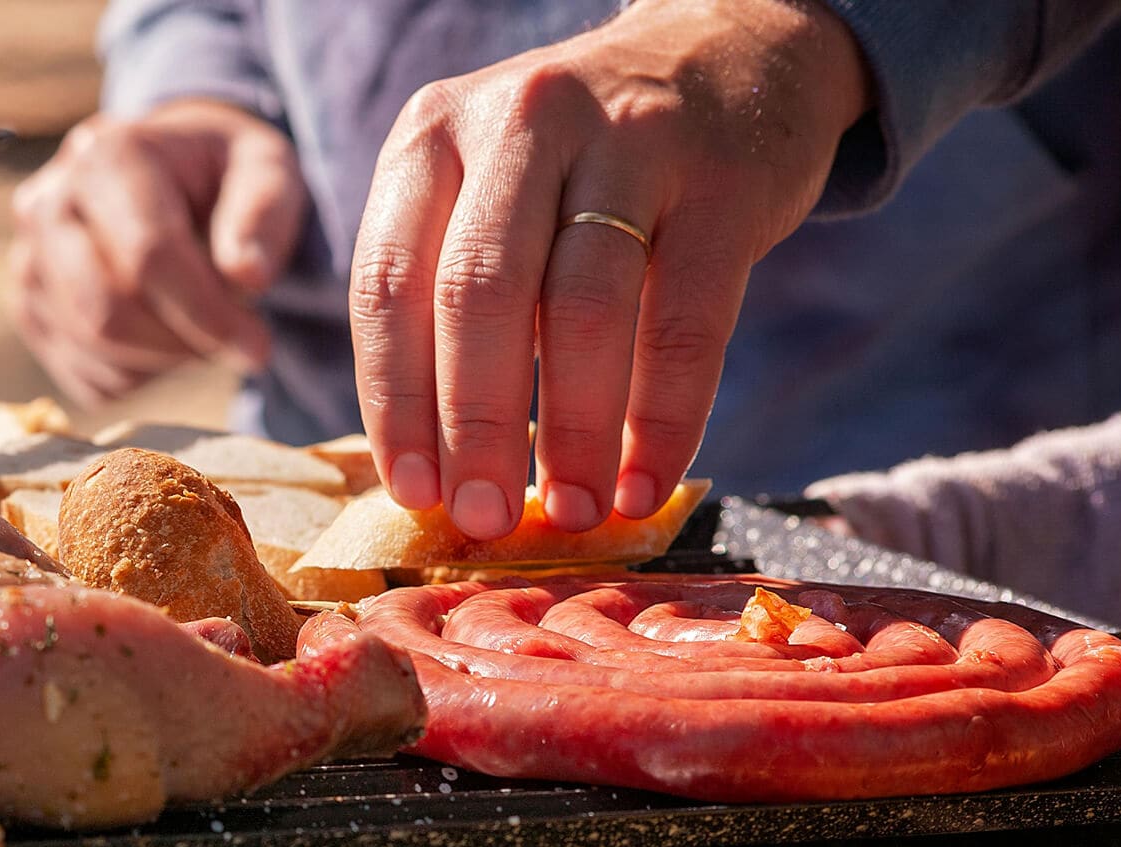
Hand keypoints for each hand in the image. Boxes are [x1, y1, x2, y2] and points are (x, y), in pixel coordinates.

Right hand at [7, 99, 307, 405]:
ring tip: (202, 328)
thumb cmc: (222, 174)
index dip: (206, 315)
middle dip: (182, 345)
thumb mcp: (264, 169)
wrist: (171, 175)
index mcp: (107, 157)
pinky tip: (167, 335)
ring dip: (163, 361)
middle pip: (107, 312)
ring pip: (92, 348)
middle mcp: (49, 204)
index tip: (258, 348)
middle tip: (234, 342)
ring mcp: (28, 258)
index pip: (147, 257)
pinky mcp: (28, 307)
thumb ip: (263, 213)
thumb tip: (248, 274)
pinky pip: (82, 375)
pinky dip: (137, 375)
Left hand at [352, 0, 868, 535]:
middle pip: (477, 295)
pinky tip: (644, 482)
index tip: (411, 492)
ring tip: (569, 512)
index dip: (394, 400)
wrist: (732, 53)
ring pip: (582, 308)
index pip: (389, 283)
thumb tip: (430, 466)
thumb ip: (446, 293)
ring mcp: (626, 142)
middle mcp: (519, 125)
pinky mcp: (721, 181)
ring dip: (571, 430)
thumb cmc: (580, 165)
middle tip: (481, 519)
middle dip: (475, 426)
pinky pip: (688, 320)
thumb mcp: (486, 189)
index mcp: (432, 136)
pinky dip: (665, 418)